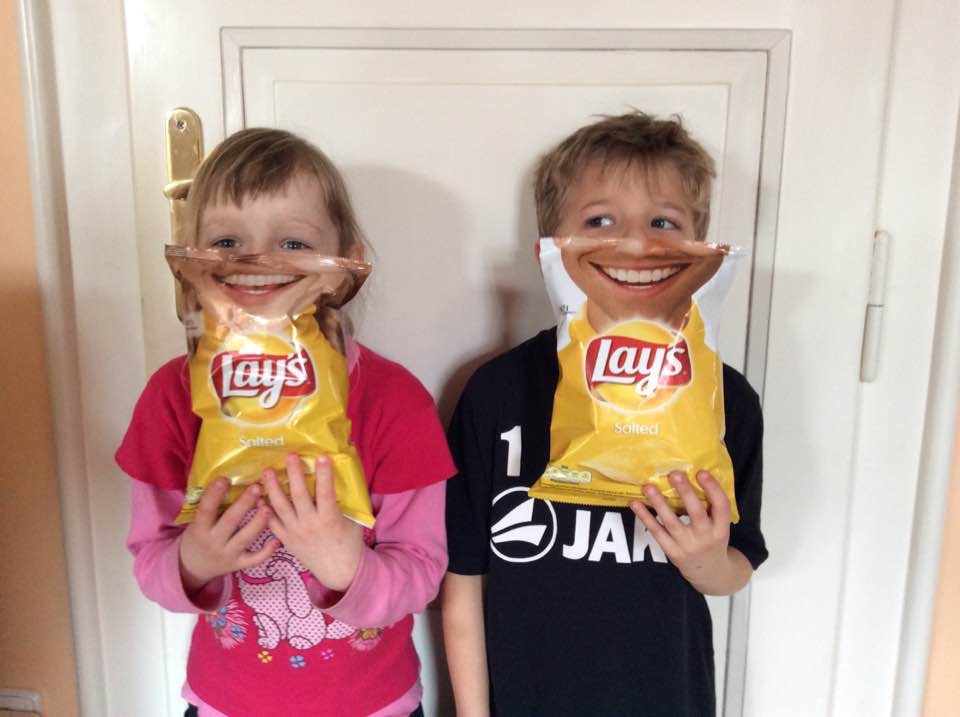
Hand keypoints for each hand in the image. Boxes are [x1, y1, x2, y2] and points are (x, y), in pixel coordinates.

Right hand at [179, 478, 276, 594]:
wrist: (192, 567)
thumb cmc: (198, 535)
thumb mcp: (197, 522)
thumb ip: (210, 506)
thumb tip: (227, 476)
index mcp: (200, 528)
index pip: (206, 509)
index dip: (214, 494)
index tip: (225, 478)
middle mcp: (213, 541)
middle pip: (230, 522)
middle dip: (244, 504)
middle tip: (257, 487)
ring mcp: (227, 554)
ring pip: (245, 539)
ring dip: (258, 524)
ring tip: (269, 507)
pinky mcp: (238, 564)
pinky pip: (254, 559)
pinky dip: (266, 552)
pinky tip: (277, 540)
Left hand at [262, 453, 363, 591]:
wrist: (339, 571)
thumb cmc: (349, 543)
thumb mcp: (353, 521)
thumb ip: (345, 500)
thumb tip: (344, 475)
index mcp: (330, 519)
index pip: (325, 492)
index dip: (324, 474)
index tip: (321, 456)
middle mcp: (310, 525)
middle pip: (299, 496)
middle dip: (294, 474)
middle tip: (289, 456)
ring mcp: (295, 533)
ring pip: (281, 508)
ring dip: (273, 488)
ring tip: (267, 472)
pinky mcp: (286, 540)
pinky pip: (272, 524)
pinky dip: (264, 511)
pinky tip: (259, 498)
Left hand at [630, 470, 733, 592]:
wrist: (710, 572)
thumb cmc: (713, 539)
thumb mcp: (719, 526)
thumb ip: (711, 507)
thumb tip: (693, 475)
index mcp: (721, 528)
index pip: (721, 507)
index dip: (712, 488)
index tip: (701, 472)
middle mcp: (706, 537)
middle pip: (697, 513)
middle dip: (686, 493)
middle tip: (675, 474)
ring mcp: (688, 546)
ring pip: (672, 523)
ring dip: (659, 503)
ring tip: (648, 487)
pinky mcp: (673, 552)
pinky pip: (657, 532)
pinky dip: (645, 518)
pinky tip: (635, 504)